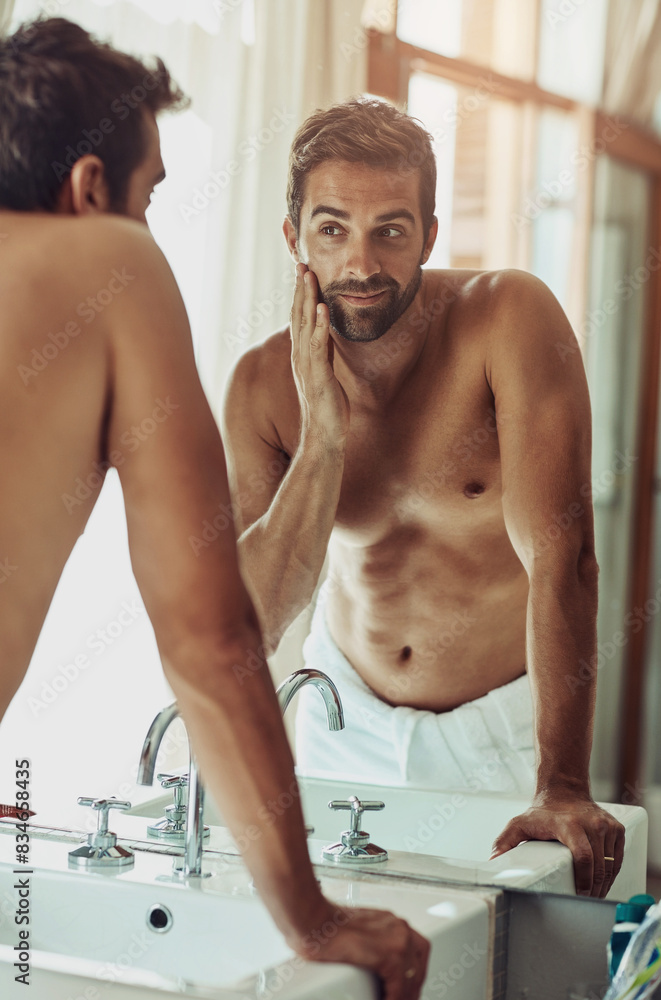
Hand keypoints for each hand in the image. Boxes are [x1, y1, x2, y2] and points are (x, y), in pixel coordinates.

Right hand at [290, 262, 349, 448]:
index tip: (302, 271)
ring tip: (309, 277)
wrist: (324, 436)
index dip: (300, 294)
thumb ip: (323, 351)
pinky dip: (320, 327)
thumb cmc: (327, 406)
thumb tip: (325, 333)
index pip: (299, 319)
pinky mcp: (319, 377)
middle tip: (301, 263)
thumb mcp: (325, 371)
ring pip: (305, 327)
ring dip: (307, 300)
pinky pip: (318, 347)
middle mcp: (300, 358)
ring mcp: (307, 367)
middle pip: (298, 317)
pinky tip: (322, 309)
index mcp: (302, 356)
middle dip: (300, 289)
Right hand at [290, 902, 429, 999]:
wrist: (309, 918)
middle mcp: (398, 927)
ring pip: (412, 978)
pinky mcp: (388, 954)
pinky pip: (399, 987)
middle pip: (418, 966)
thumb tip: (367, 966)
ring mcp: (396, 939)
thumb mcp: (354, 934)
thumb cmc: (320, 925)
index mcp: (390, 922)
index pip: (416, 952)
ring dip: (404, 995)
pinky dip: (395, 998)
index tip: (406, 989)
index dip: (413, 976)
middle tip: (402, 998)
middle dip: (411, 987)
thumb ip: (367, 946)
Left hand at [490, 792, 625, 897]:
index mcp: (569, 824)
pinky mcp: (616, 828)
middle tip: (585, 901)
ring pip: (610, 865)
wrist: (564, 791)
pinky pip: (617, 858)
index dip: (584, 880)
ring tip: (593, 895)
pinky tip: (602, 881)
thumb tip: (494, 861)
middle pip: (598, 866)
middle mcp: (591, 823)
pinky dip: (612, 873)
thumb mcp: (520, 823)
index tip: (581, 894)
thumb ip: (505, 841)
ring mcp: (606, 825)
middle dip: (593, 888)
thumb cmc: (543, 812)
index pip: (583, 856)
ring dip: (604, 884)